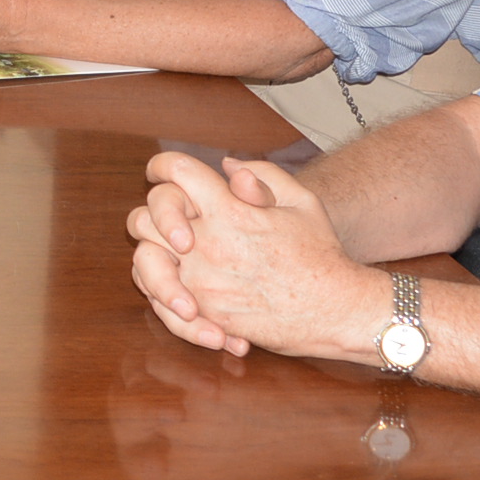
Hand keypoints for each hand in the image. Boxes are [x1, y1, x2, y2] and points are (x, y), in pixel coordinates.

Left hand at [129, 153, 378, 361]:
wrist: (336, 309)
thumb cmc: (321, 253)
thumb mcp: (301, 201)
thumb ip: (261, 175)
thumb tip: (226, 165)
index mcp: (229, 209)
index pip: (176, 171)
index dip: (162, 165)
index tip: (158, 172)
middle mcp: (208, 243)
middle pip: (145, 216)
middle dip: (154, 214)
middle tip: (172, 223)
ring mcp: (202, 281)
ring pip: (144, 261)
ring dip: (152, 257)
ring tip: (174, 260)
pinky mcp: (205, 314)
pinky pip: (160, 305)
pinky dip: (165, 299)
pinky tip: (187, 296)